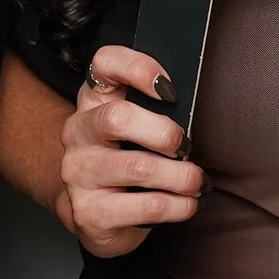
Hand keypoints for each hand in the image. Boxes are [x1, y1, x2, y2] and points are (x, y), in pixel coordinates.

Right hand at [53, 46, 203, 258]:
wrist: (98, 215)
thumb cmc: (130, 160)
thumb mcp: (138, 127)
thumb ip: (158, 110)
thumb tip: (199, 110)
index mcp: (94, 100)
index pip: (104, 63)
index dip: (138, 68)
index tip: (171, 90)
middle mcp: (79, 132)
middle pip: (118, 117)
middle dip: (164, 133)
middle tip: (187, 148)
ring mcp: (79, 173)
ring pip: (139, 167)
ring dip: (181, 177)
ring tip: (197, 183)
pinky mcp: (89, 212)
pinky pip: (146, 206)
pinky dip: (178, 206)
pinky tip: (188, 204)